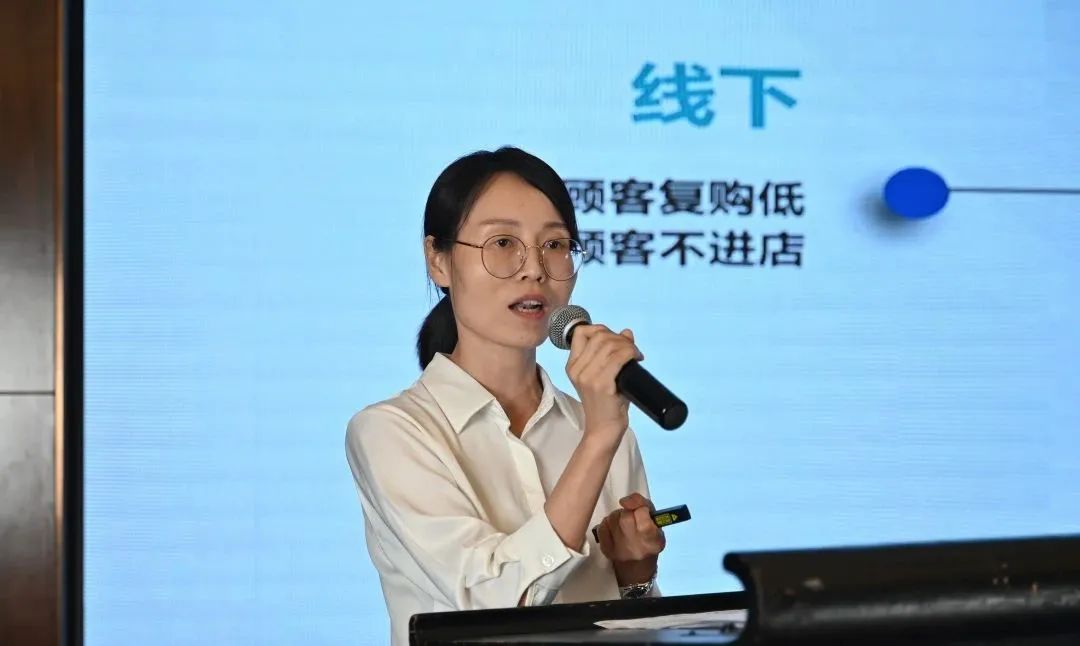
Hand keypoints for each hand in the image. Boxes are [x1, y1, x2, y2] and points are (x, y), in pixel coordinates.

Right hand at [565, 324, 643, 448]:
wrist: (604, 429)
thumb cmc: (607, 403)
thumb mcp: (603, 375)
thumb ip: (611, 353)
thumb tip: (626, 332)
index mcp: (572, 366)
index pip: (581, 332)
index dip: (601, 329)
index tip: (614, 340)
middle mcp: (577, 369)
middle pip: (600, 336)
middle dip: (619, 338)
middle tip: (631, 350)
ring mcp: (588, 377)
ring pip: (611, 344)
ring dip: (628, 345)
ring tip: (636, 355)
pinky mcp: (602, 385)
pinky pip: (619, 357)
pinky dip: (631, 353)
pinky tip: (637, 359)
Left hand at [597, 493, 664, 584]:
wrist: (637, 570)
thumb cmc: (649, 542)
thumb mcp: (656, 525)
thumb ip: (645, 507)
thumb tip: (625, 501)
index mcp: (654, 541)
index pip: (642, 514)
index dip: (640, 507)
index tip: (642, 510)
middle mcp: (637, 548)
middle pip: (625, 516)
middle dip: (628, 512)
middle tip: (632, 518)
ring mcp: (620, 550)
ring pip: (612, 519)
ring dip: (617, 516)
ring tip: (624, 525)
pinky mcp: (606, 550)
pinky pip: (602, 526)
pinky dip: (608, 524)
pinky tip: (614, 531)